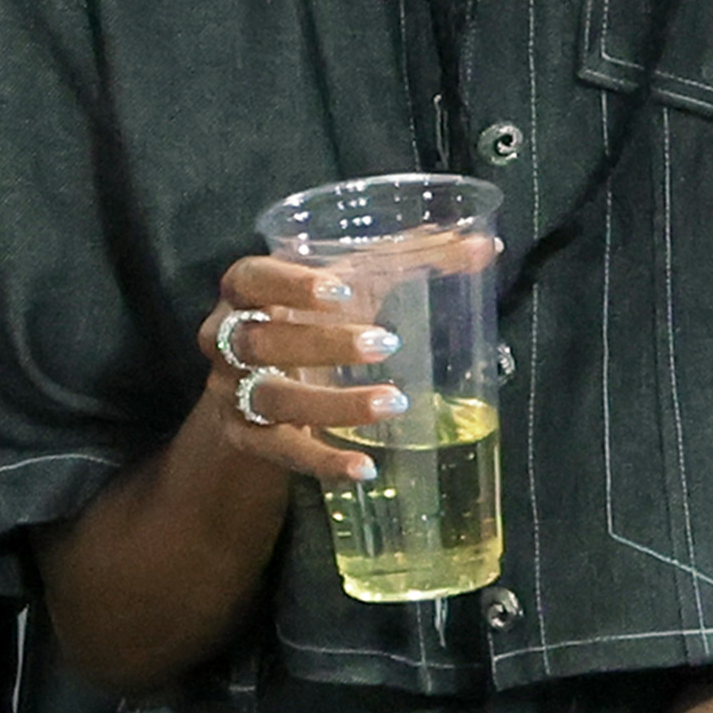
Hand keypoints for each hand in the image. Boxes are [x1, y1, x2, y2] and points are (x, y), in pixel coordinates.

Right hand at [196, 255, 410, 488]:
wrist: (259, 385)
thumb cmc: (313, 317)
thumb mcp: (352, 282)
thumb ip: (411, 259)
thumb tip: (486, 245)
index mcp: (244, 292)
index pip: (250, 279)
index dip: (289, 284)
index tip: (341, 289)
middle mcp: (226, 340)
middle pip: (260, 340)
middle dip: (323, 343)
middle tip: (386, 343)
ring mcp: (231, 391)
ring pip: (272, 398)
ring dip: (333, 403)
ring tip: (393, 404)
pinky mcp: (245, 437)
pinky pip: (282, 451)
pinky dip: (324, 461)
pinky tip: (365, 467)